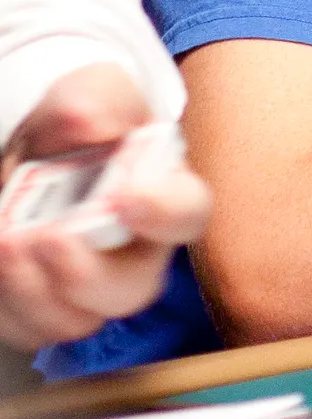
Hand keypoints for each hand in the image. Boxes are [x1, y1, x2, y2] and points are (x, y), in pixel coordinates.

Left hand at [0, 64, 210, 351]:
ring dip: (34, 292)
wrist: (40, 147)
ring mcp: (87, 285)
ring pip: (76, 321)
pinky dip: (5, 300)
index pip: (187, 213)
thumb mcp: (93, 93)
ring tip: (8, 243)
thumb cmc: (80, 121)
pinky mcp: (40, 302)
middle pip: (132, 289)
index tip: (130, 198)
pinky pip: (24, 326)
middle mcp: (134, 252)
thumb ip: (97, 101)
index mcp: (163, 195)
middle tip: (53, 236)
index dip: (165, 213)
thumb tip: (88, 123)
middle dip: (88, 274)